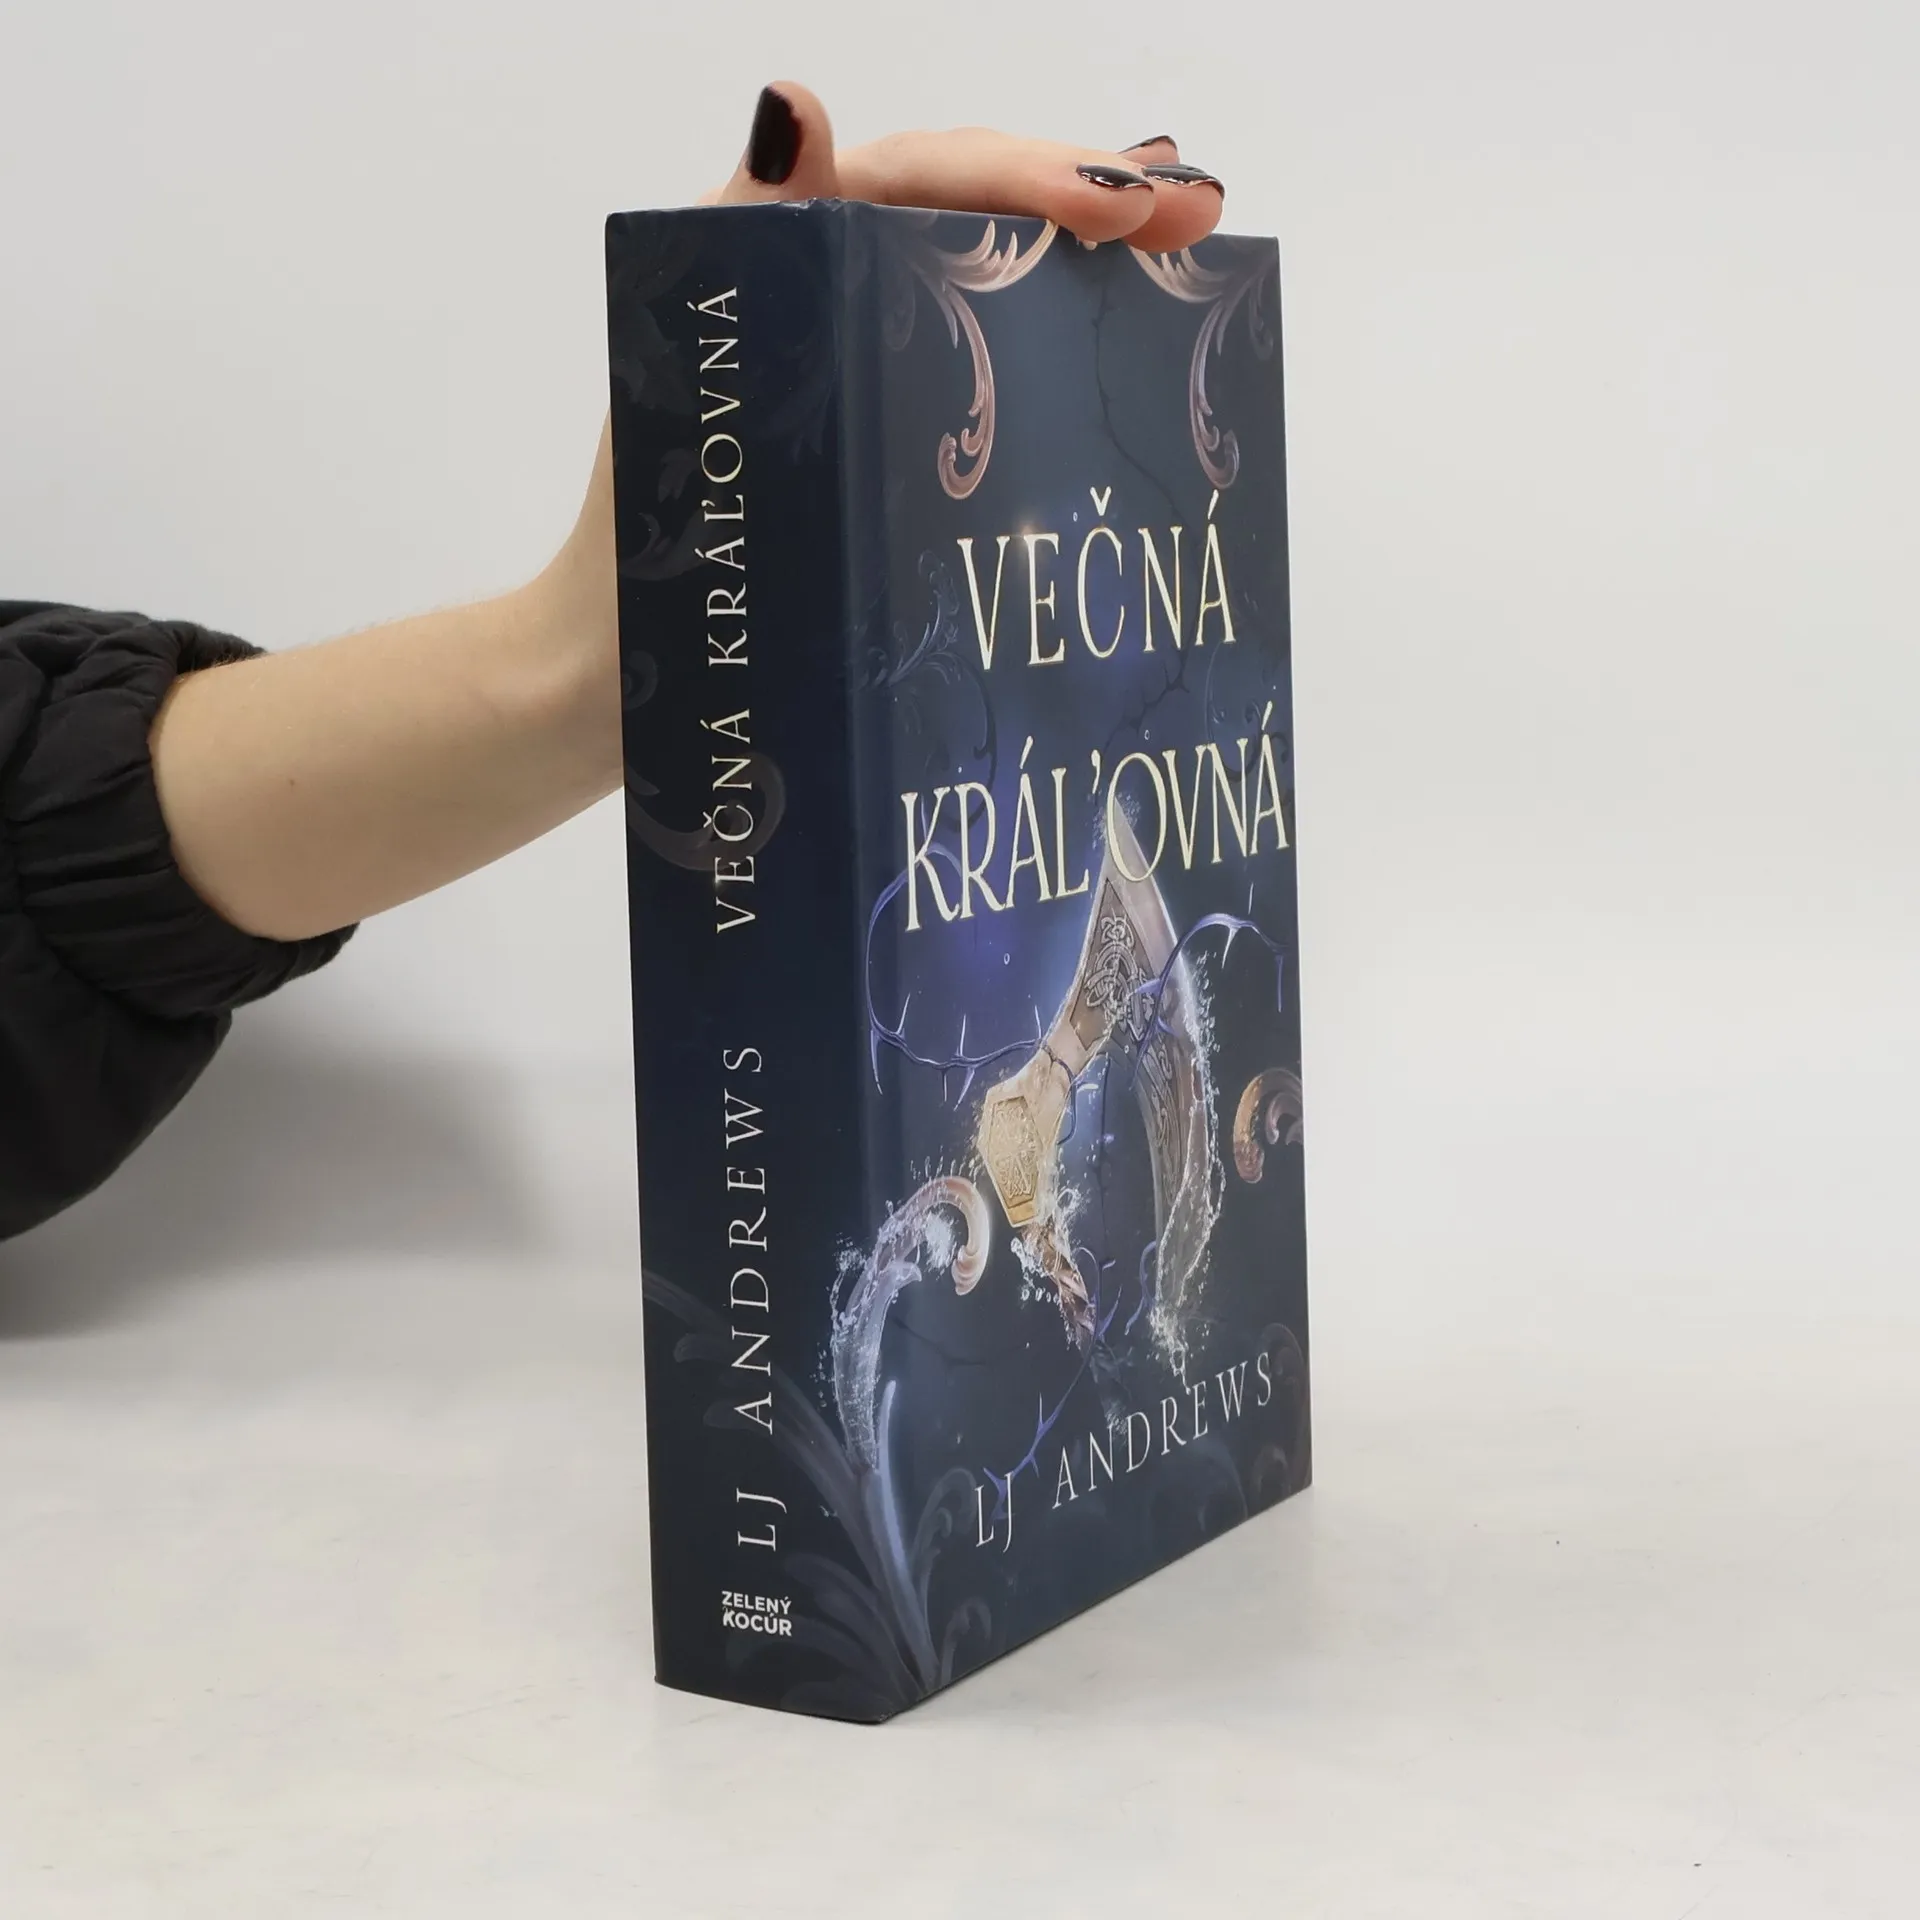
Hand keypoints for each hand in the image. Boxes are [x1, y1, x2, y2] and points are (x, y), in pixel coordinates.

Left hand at [153, 89, 1226, 941]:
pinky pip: (971, 378)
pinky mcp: (876, 451)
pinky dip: (1048, 356)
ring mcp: (855, 378)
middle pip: (968, 215)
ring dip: (1084, 268)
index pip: (918, 181)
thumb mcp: (674, 391)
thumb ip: (733, 245)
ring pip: (982, 289)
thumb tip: (796, 105)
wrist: (609, 685)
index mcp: (772, 265)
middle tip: (1195, 215)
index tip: (1125, 210)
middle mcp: (819, 304)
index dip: (1029, 178)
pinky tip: (1118, 353)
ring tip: (1184, 249)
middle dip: (1085, 201)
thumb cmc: (631, 557)